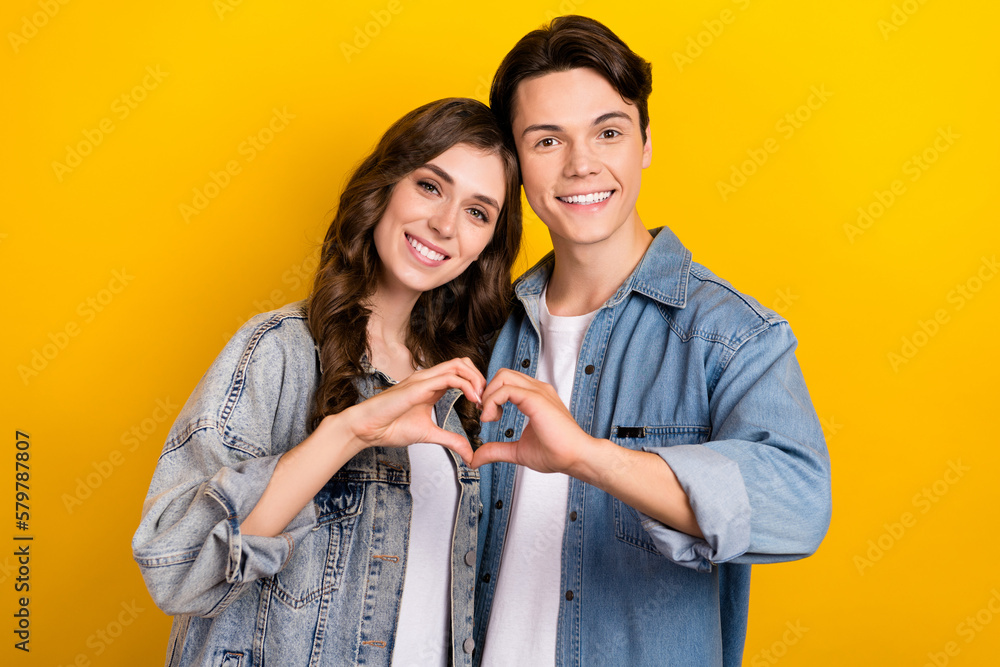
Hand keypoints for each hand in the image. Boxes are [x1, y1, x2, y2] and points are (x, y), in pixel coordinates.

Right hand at [340, 357, 483, 464]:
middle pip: (463, 362)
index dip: (477, 384)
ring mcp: (423, 379)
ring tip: (481, 400)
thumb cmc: (390, 428)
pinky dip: (466, 386)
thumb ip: (450, 440)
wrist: (366, 429)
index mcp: (430, 386)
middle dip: (480, 378)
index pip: (460, 372)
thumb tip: (469, 453)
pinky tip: (472, 400)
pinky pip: (449, 377)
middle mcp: (428, 378)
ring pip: (458, 364)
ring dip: (476, 379)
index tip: (483, 405)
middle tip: (486, 400)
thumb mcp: (429, 434)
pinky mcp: (418, 386)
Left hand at [471, 369, 596, 472]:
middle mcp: (537, 389)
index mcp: (535, 397)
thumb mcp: (517, 451)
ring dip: (488, 395)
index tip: (486, 416)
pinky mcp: (537, 399)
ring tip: (487, 417)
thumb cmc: (556, 453)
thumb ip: (496, 450)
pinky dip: (492, 402)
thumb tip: (476, 458)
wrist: (577, 458)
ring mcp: (538, 392)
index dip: (490, 395)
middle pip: (502, 374)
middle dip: (486, 391)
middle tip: (483, 414)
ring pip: (502, 376)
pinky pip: (506, 390)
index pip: (506, 381)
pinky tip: (490, 419)